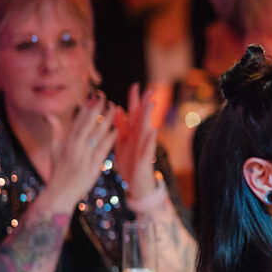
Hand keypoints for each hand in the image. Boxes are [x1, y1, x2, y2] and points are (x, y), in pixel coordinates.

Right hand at [39, 92, 117, 212]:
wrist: (60, 192)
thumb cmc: (58, 170)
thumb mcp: (54, 149)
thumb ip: (55, 130)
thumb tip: (48, 113)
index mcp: (66, 141)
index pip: (78, 120)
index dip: (87, 107)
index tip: (94, 96)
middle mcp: (75, 147)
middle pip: (88, 124)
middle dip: (97, 109)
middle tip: (106, 97)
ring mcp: (84, 156)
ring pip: (97, 134)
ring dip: (107, 120)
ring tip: (116, 108)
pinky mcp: (93, 167)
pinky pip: (103, 150)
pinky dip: (109, 139)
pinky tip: (117, 130)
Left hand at [114, 83, 162, 201]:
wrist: (137, 185)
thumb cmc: (130, 163)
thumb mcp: (122, 142)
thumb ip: (120, 126)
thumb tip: (117, 108)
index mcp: (132, 133)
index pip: (134, 113)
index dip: (134, 100)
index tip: (135, 85)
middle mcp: (140, 138)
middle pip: (142, 118)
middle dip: (145, 103)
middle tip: (150, 89)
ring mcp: (144, 148)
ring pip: (147, 130)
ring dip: (149, 117)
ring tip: (152, 104)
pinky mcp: (145, 160)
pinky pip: (148, 148)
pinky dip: (150, 139)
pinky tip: (153, 130)